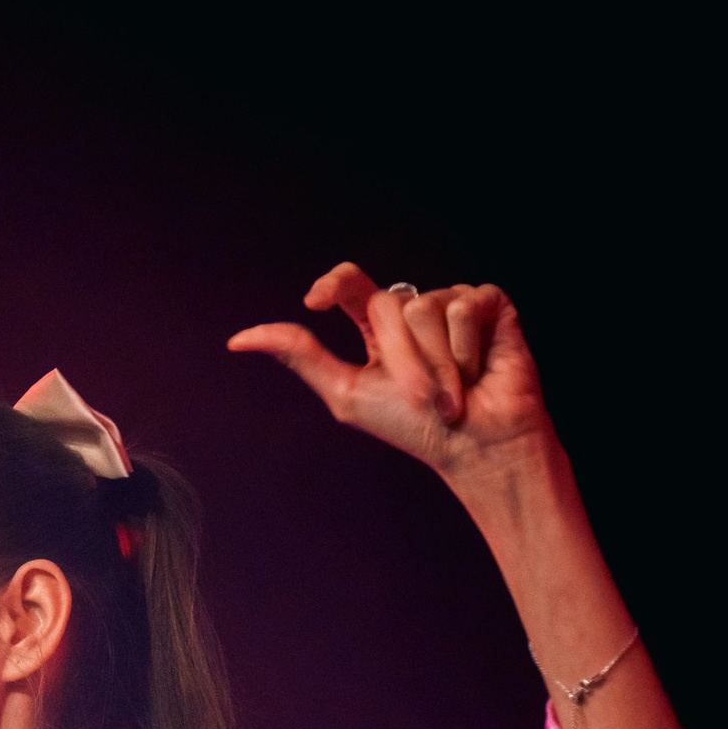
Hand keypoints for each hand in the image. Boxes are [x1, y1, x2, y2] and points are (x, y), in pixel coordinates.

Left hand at [228, 263, 552, 484]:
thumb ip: (301, 357)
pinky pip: (465, 305)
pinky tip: (479, 370)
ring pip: (425, 307)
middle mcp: (412, 309)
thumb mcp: (346, 393)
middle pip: (387, 304)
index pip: (350, 283)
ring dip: (437, 363)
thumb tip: (239, 340)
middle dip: (402, 360)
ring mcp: (451, 301)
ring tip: (455, 391)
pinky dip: (467, 349)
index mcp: (377, 327)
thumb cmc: (413, 428)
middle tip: (422, 399)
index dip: (333, 284)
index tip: (315, 302)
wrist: (474, 444)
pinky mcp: (488, 303)